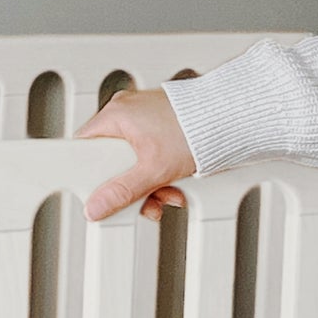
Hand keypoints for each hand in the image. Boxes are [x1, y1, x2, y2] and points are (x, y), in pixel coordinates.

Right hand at [76, 87, 198, 220]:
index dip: (90, 173)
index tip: (97, 192)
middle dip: (130, 185)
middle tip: (143, 198)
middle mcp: (127, 110)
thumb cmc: (196, 127)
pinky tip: (172, 182)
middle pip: (112, 158)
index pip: (85, 147)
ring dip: (147, 182)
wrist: (233, 118)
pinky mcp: (161, 123)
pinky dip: (158, 170)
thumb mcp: (153, 169)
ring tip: (166, 192)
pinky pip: (148, 152)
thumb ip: (121, 191)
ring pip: (132, 159)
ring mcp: (145, 116)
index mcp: (116, 114)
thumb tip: (97, 206)